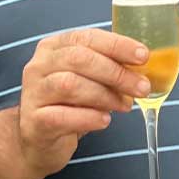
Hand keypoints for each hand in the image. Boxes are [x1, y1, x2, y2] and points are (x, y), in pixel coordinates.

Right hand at [18, 28, 151, 177]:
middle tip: (142, 87)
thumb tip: (144, 68)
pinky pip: (63, 115)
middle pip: (79, 59)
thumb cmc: (68, 104)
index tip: (143, 56)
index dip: (117, 45)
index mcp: (54, 47)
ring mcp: (34, 93)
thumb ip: (109, 69)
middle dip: (117, 73)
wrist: (38, 139)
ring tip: (124, 106)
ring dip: (105, 95)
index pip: (87, 38)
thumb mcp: (88, 80)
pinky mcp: (34, 121)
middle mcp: (39, 66)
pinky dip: (89, 117)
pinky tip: (104, 121)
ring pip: (71, 84)